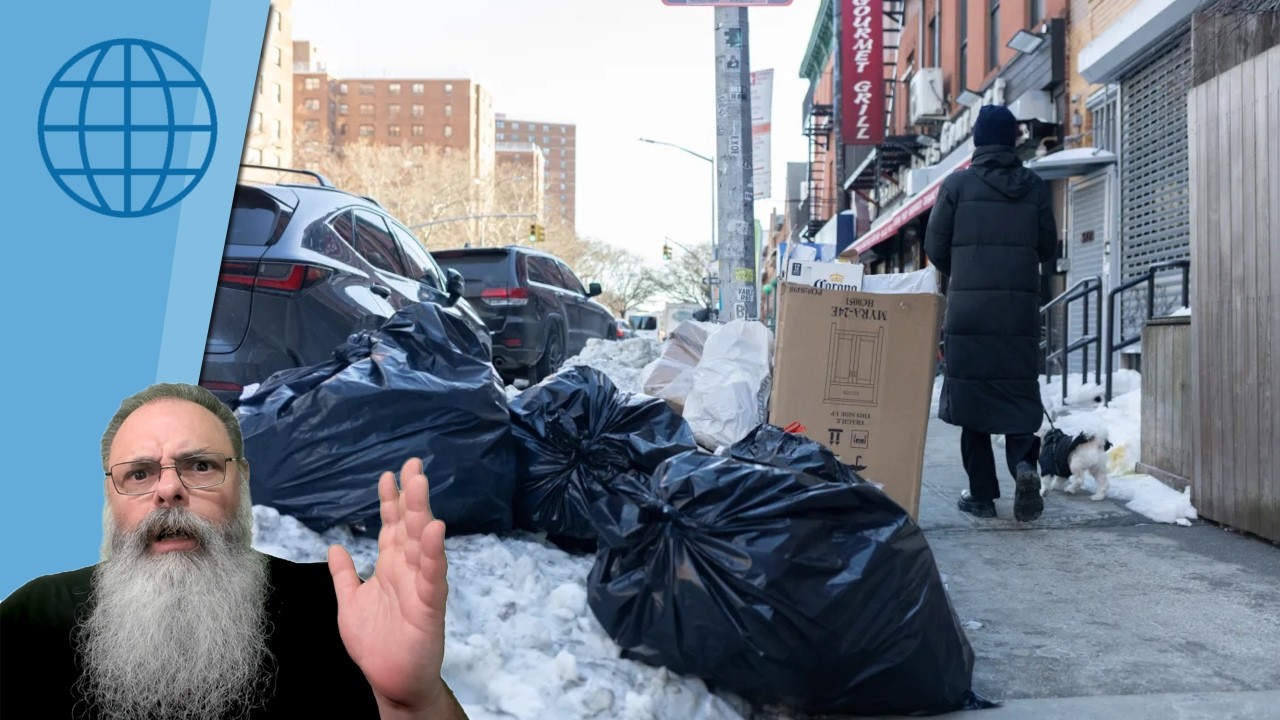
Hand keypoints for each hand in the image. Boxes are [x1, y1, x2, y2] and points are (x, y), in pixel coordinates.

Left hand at [329, 458, 456, 716]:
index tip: (389, 474)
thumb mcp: (350, 603)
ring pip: (423, 543)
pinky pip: (433, 576)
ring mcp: (421, 585)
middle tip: (413, 466)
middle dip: (411, 496)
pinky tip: (434, 531)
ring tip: (420, 486)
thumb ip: (345, 574)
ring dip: (422, 514)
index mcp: (391, 567)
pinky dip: (434, 553)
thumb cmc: (375, 644)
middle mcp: (409, 570)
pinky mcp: (430, 606)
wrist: (392, 681)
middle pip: (411, 526)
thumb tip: (336, 545)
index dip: (391, 500)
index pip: (393, 526)